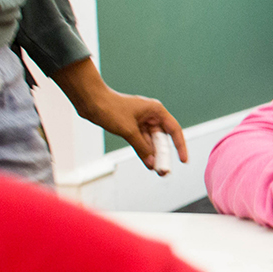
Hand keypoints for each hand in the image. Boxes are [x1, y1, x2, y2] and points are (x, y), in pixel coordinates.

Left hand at [52, 58, 185, 172]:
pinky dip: (143, 151)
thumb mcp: (128, 131)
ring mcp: (140, 121)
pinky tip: (147, 162)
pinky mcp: (130, 125)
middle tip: (164, 170)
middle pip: (162, 138)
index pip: (174, 130)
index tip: (183, 161)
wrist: (89, 100)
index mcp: (156, 110)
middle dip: (163, 154)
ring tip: (156, 170)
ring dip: (153, 155)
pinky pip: (141, 141)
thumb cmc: (110, 109)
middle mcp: (151, 115)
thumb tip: (152, 163)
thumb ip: (142, 147)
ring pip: (151, 141)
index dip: (180, 146)